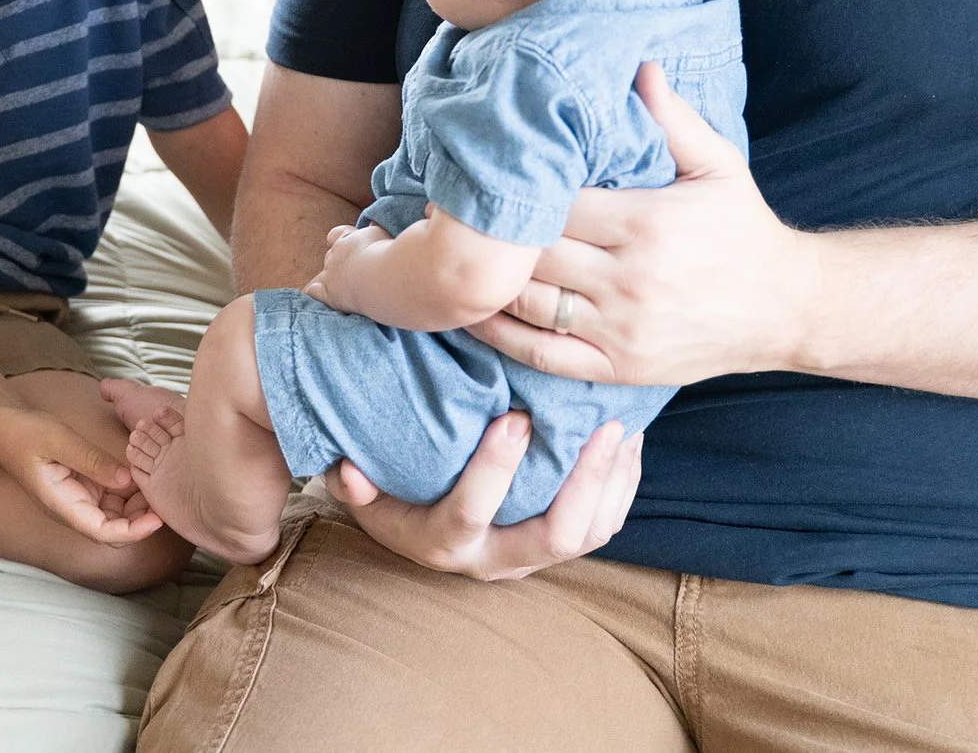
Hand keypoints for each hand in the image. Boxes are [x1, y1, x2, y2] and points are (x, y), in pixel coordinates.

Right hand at [0, 405, 164, 545]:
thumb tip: (127, 480)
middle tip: (163, 491)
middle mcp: (72, 507)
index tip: (158, 518)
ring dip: (136, 501)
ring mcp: (77, 496)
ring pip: (115, 511)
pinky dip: (126, 486)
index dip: (134, 531)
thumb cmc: (24, 432)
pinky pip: (109, 493)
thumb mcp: (59, 441)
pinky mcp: (81, 484)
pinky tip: (140, 468)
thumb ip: (93, 461)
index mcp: (63, 505)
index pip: (104, 532)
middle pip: (114, 526)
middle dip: (141, 516)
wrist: (2, 423)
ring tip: (155, 476)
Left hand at [302, 222, 390, 312]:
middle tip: (354, 271)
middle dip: (337, 262)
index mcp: (348, 239)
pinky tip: (315, 296)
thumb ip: (375, 227)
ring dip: (329, 279)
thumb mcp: (382, 235)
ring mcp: (330, 274)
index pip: (336, 235)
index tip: (344, 243)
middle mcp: (335, 255)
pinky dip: (314, 292)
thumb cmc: (386, 254)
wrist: (383, 277)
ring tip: (340, 286)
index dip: (339, 239)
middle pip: (330, 256)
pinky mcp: (329, 293)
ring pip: (323, 275)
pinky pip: (313, 291)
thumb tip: (373, 221)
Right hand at [327, 413, 642, 580]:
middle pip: (553, 537)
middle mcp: (492, 561)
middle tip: (604, 428)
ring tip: (624, 429)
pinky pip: (602, 527)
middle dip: (585, 482)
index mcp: (441, 543)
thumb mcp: (361, 487)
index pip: (470, 514)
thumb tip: (349, 469)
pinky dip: (621, 487)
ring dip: (612, 483)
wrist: (413, 527)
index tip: (516, 417)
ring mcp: (529, 559)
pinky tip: (628, 444)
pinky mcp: (555, 549)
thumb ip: (352, 481)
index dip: (494, 471)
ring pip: (588, 535)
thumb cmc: (386, 492)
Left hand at [474, 63, 819, 386]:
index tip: (482, 170)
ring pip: (528, 302)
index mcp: (646, 223)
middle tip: (443, 208)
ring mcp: (621, 329)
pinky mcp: (618, 367)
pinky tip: (471, 311)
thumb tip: (637, 64)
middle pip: (533, 251)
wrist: (787, 308)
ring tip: (445, 252)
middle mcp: (629, 279)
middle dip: (488, 230)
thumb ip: (672, 118)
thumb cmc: (743, 229)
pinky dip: (499, 335)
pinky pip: (542, 354)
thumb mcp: (719, 164)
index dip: (515, 187)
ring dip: (483, 279)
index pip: (555, 202)